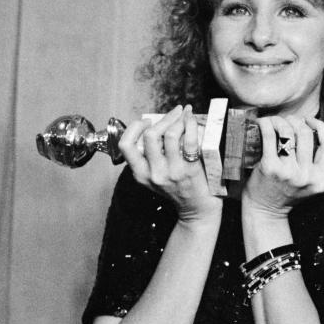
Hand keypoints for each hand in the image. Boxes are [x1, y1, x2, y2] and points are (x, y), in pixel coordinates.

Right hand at [119, 104, 221, 226]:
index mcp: (140, 174)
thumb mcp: (156, 175)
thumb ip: (151, 155)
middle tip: (174, 112)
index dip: (134, 127)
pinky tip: (192, 120)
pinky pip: (189, 140)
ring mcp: (172, 172)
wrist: (197, 210)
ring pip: (170, 135)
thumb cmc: (178, 188)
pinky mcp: (190, 170)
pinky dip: (191, 124)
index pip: (126, 145)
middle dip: (163, 118)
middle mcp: (153, 173)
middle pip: (149, 135)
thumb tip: (157, 123)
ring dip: (179, 119)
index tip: (147, 121)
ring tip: (186, 115)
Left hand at [242, 115, 323, 219]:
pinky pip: (269, 136)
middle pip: (307, 134)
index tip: (311, 121)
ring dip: (282, 120)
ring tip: (277, 120)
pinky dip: (267, 124)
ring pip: (289, 132)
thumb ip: (321, 165)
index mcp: (321, 180)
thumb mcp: (311, 185)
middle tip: (290, 120)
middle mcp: (306, 177)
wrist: (264, 211)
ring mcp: (287, 172)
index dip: (321, 127)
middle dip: (298, 121)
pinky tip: (265, 122)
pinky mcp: (269, 167)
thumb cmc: (286, 194)